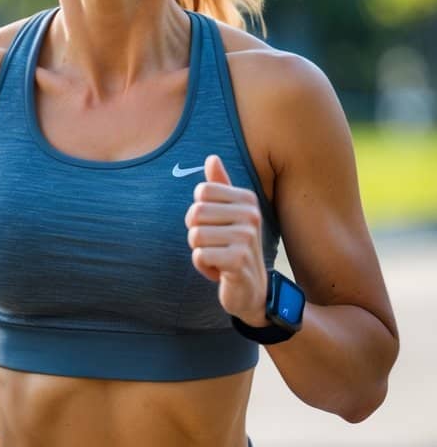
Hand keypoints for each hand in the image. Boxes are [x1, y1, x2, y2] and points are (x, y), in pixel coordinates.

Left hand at [186, 154, 268, 325]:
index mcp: (247, 199)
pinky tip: (221, 271)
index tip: (215, 226)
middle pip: (194, 213)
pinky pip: (200, 255)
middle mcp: (251, 215)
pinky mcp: (238, 260)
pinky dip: (203, 266)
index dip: (198, 213)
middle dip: (197, 234)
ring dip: (200, 252)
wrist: (252, 289)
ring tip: (219, 258)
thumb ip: (219, 187)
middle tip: (216, 245)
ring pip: (194, 236)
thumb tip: (211, 157)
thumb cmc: (234, 247)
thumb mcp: (228, 215)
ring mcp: (246, 237)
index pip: (201, 192)